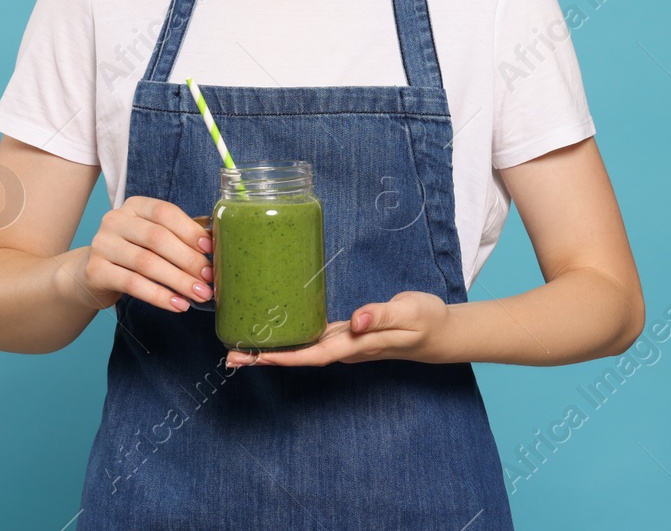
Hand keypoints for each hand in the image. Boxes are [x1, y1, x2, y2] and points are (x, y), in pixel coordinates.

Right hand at [76, 196, 213, 312]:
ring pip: (147, 263)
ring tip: (199, 295)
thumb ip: (178, 238)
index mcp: (135, 206)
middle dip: (188, 260)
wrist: (92, 273)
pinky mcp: (96, 271)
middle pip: (158, 238)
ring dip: (178, 281)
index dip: (190, 230)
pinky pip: (133, 284)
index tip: (210, 249)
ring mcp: (102, 245)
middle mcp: (115, 220)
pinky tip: (178, 304)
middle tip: (209, 279)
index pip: (165, 213)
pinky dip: (159, 296)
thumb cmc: (133, 252)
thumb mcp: (152, 238)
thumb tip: (214, 249)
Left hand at [225, 291, 450, 367]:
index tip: (255, 356)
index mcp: (358, 345)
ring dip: (273, 351)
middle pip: (300, 357)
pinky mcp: (348, 334)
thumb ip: (380, 315)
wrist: (441, 332)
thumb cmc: (426, 320)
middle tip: (230, 357)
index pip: (314, 354)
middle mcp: (347, 348)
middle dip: (265, 358)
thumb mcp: (408, 312)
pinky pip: (313, 340)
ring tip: (240, 348)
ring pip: (303, 350)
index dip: (283, 357)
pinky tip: (276, 331)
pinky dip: (291, 339)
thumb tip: (355, 322)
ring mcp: (346, 343)